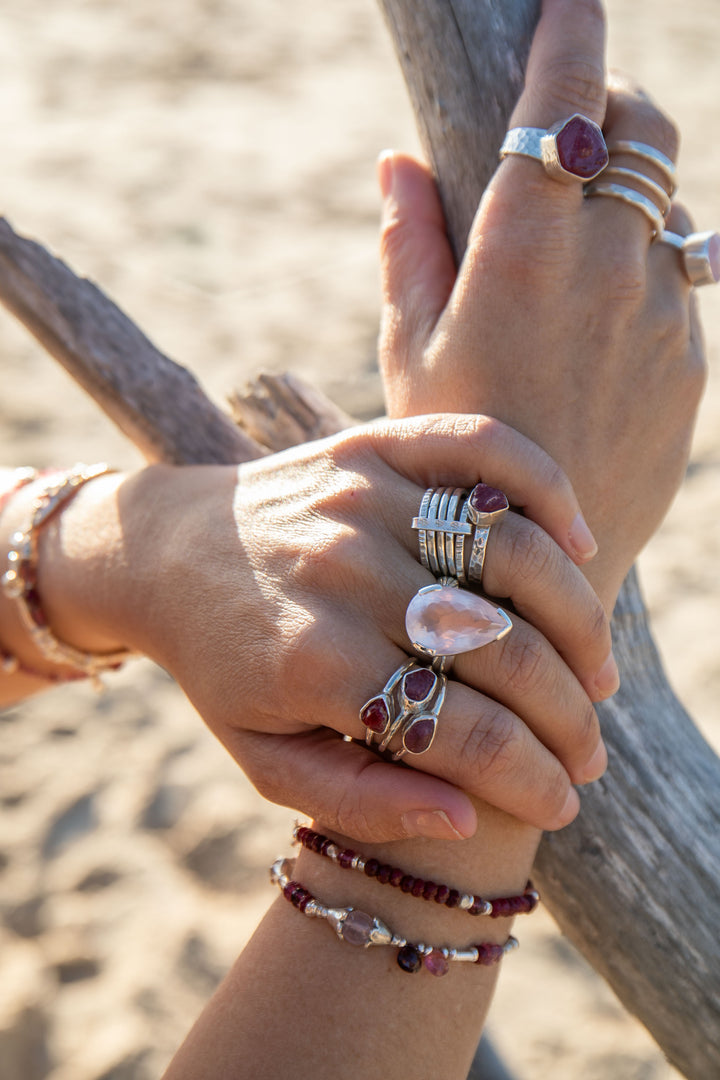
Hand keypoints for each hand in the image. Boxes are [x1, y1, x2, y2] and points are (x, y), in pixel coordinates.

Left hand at [87, 415, 615, 842]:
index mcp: (317, 662)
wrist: (164, 553)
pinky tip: (580, 546)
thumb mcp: (264, 756)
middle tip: (590, 752)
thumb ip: (357, 801)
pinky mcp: (372, 444)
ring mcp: (363, 498)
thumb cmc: (223, 664)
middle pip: (506, 649)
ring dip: (580, 621)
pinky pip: (486, 451)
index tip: (563, 803)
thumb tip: (464, 819)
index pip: (464, 733)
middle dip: (570, 718)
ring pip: (517, 553)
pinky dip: (549, 490)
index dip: (532, 779)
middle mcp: (347, 574)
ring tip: (597, 673)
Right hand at [378, 0, 706, 610]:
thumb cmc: (451, 461)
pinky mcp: (692, 359)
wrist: (536, 564)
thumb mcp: (409, 354)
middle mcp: (606, 266)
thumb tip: (397, 161)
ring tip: (575, 257)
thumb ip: (409, 247)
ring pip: (666, 205)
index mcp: (522, 250)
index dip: (568, 31)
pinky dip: (645, 273)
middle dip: (610, 112)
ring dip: (628, 198)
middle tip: (569, 140)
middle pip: (641, 129)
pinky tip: (597, 334)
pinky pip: (681, 281)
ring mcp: (663, 313)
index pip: (562, 96)